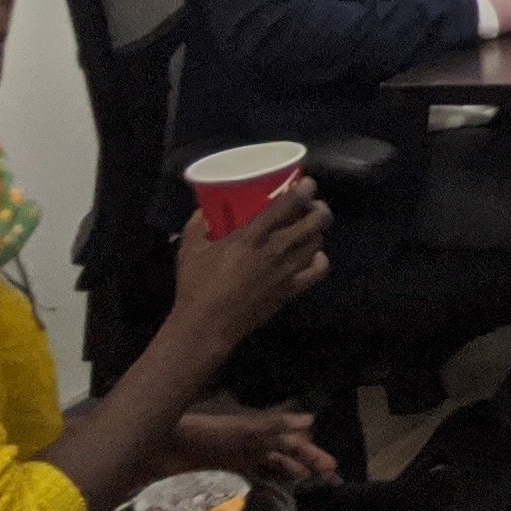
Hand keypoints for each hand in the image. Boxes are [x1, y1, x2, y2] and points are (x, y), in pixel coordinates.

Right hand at [168, 186, 331, 346]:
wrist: (206, 326)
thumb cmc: (196, 286)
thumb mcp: (189, 250)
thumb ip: (198, 225)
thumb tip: (204, 210)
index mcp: (252, 237)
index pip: (287, 206)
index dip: (304, 190)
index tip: (307, 183)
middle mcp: (276, 250)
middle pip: (315, 222)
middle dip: (319, 208)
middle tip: (311, 205)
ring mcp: (287, 271)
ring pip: (318, 242)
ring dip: (318, 231)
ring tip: (310, 227)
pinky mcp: (291, 291)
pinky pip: (319, 271)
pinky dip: (320, 259)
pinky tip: (311, 255)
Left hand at [171, 403, 337, 489]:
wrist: (166, 446)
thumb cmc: (207, 433)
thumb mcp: (244, 428)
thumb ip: (276, 425)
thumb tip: (311, 418)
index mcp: (261, 434)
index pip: (294, 445)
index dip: (313, 455)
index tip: (332, 469)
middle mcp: (254, 449)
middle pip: (286, 460)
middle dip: (307, 470)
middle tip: (328, 486)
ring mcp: (240, 464)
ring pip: (272, 473)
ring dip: (289, 482)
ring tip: (306, 495)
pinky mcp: (224, 478)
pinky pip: (251, 485)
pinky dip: (264, 491)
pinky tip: (273, 501)